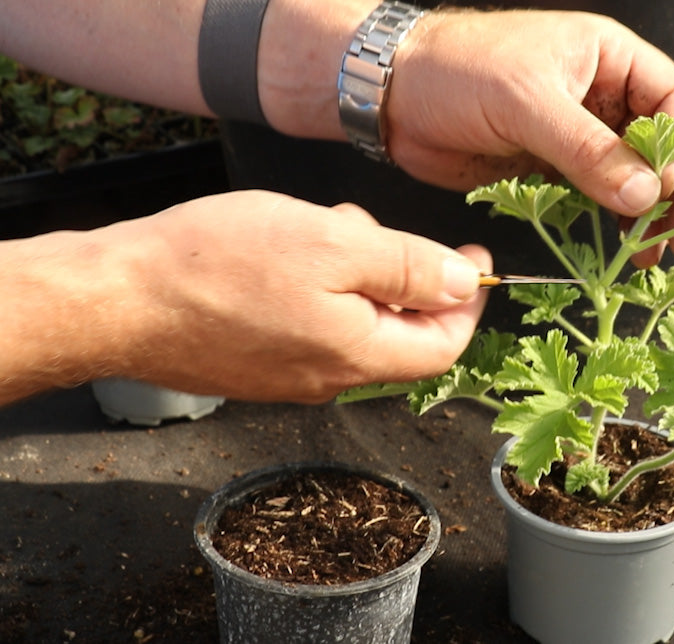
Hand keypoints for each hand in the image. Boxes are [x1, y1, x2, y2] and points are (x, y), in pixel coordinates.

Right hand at [92, 191, 489, 402]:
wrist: (116, 300)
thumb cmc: (219, 264)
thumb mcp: (334, 244)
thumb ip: (409, 268)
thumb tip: (465, 285)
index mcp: (359, 356)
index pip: (444, 346)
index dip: (468, 302)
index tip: (474, 257)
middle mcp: (329, 380)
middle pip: (399, 334)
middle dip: (403, 275)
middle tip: (371, 225)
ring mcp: (288, 378)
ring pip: (353, 325)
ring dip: (357, 274)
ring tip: (321, 227)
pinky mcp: (255, 367)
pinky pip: (312, 328)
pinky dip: (320, 288)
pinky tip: (284, 251)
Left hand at [389, 9, 673, 267]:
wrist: (391, 93)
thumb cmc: (456, 68)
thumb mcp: (528, 102)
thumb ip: (589, 150)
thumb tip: (646, 194)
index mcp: (608, 57)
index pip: (672, 101)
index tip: (667, 187)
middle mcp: (601, 95)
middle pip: (659, 149)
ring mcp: (576, 134)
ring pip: (629, 179)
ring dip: (645, 219)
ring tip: (656, 260)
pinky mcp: (550, 168)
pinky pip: (592, 198)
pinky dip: (607, 224)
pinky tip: (620, 250)